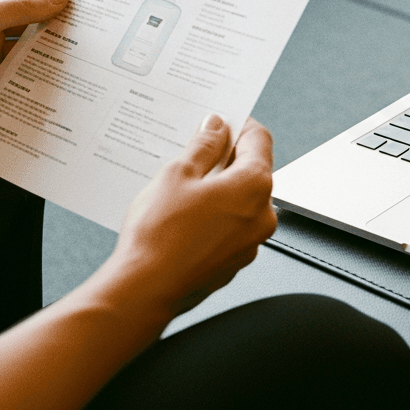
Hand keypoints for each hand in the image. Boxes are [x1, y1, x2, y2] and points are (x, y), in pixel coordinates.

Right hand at [106, 115, 276, 317]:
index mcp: (255, 186)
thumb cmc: (160, 234)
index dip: (239, 124)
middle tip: (196, 149)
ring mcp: (251, 242)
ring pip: (241, 201)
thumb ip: (204, 145)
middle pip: (253, 171)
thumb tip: (215, 128)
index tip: (222, 120)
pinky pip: (231, 226)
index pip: (259, 139)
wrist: (146, 289)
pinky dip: (215, 214)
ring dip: (220, 187)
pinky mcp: (234, 261)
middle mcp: (263, 215)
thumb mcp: (178, 173)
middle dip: (226, 157)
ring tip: (184, 184)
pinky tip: (185, 214)